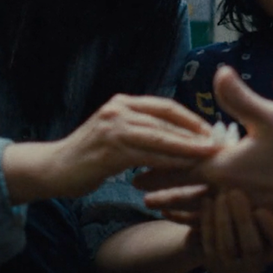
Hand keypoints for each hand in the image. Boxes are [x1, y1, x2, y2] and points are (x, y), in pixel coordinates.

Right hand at [4, 94, 218, 204]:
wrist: (52, 169)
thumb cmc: (89, 157)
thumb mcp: (116, 135)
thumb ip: (141, 131)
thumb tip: (178, 137)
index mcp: (123, 103)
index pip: (166, 106)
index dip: (192, 118)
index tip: (213, 131)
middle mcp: (119, 109)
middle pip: (167, 119)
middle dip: (196, 132)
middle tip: (220, 143)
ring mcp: (113, 128)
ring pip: (160, 136)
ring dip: (188, 146)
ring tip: (211, 155)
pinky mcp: (109, 150)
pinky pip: (147, 155)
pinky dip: (169, 160)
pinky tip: (186, 167)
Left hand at [138, 66, 272, 235]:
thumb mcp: (272, 117)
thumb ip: (240, 97)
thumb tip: (218, 71)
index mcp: (224, 168)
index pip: (179, 166)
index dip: (155, 166)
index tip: (133, 168)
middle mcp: (228, 195)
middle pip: (186, 195)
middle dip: (163, 193)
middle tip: (141, 194)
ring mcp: (245, 213)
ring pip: (204, 215)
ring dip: (183, 211)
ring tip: (167, 212)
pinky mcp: (263, 224)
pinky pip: (226, 227)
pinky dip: (210, 225)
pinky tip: (211, 225)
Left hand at [197, 189, 272, 272]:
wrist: (221, 225)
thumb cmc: (253, 202)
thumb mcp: (266, 196)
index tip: (261, 210)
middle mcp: (257, 264)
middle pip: (252, 248)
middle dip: (242, 220)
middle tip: (235, 193)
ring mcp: (233, 268)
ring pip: (227, 248)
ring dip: (222, 220)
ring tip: (220, 196)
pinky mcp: (212, 264)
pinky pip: (209, 246)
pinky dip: (207, 223)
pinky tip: (207, 200)